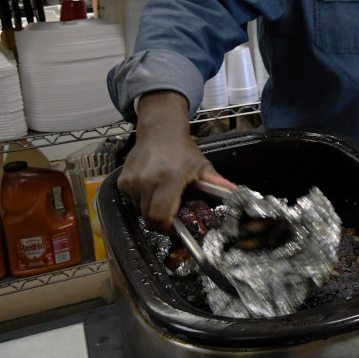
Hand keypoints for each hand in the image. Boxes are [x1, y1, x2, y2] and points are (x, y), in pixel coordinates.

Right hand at [118, 90, 232, 231]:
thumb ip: (217, 183)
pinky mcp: (123, 181)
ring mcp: (132, 181)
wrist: (160, 131)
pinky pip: (132, 201)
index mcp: (169, 179)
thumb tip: (235, 194)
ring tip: (164, 197)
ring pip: (139, 211)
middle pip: (149, 218)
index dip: (167, 226)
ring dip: (151, 210)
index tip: (175, 226)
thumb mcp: (202, 166)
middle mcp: (147, 181)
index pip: (160, 216)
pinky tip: (153, 189)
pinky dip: (142, 201)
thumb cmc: (182, 149)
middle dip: (161, 221)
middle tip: (171, 216)